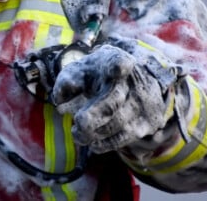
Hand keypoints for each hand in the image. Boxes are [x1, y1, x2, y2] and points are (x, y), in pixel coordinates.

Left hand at [51, 40, 178, 152]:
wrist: (138, 79)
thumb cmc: (100, 74)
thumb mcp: (83, 69)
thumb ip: (68, 79)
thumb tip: (58, 99)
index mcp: (116, 61)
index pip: (119, 62)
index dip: (119, 66)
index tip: (119, 67)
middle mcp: (133, 82)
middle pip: (113, 101)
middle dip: (93, 116)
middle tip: (77, 123)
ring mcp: (143, 102)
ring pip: (118, 123)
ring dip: (95, 133)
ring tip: (78, 134)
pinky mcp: (148, 121)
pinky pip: (127, 136)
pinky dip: (107, 143)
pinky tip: (93, 144)